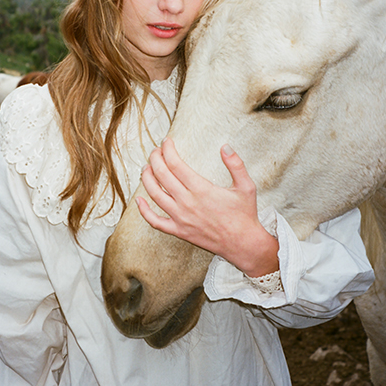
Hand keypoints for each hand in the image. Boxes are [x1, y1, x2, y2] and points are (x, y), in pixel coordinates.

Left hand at [137, 139, 278, 276]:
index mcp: (202, 189)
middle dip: (155, 159)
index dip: (167, 150)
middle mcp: (187, 203)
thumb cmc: (245, 214)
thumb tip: (225, 146)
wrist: (243, 244)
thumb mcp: (246, 186)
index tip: (166, 141)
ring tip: (146, 168)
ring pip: (155, 195)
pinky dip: (144, 211)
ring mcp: (181, 218)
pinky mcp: (179, 231)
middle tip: (156, 151)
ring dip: (147, 179)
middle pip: (162, 175)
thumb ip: (236, 164)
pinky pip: (155, 222)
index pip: (175, 164)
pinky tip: (139, 200)